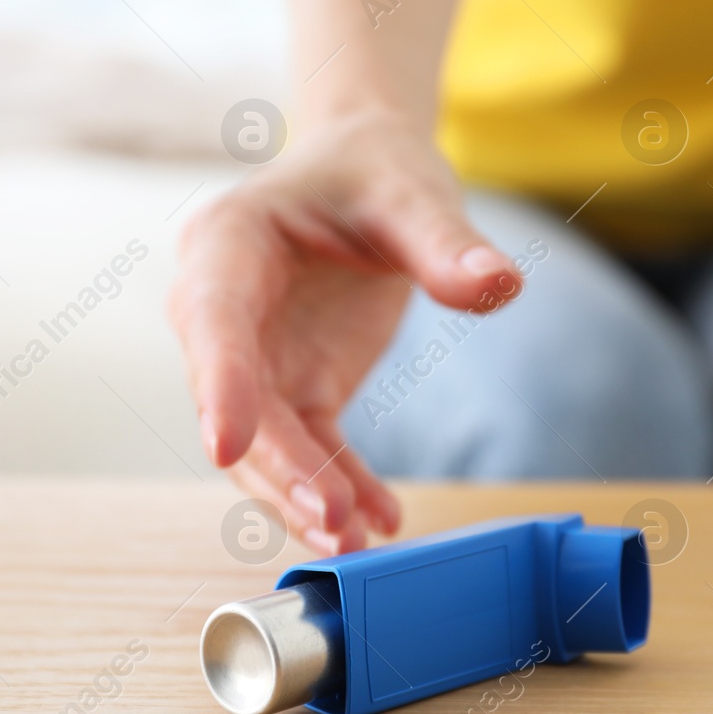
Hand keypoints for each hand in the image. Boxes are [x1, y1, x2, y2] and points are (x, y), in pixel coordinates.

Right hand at [171, 109, 520, 554]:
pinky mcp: (295, 383)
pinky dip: (341, 485)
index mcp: (227, 242)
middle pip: (236, 400)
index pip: (213, 319)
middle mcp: (222, 306)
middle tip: (331, 522)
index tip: (224, 445)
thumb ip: (447, 243)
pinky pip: (311, 446)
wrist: (370, 173)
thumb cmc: (375, 169)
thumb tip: (499, 285)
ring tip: (354, 544)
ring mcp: (254, 353)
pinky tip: (382, 522)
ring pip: (264, 441)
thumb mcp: (412, 193)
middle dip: (278, 467)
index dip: (219, 384)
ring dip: (302, 495)